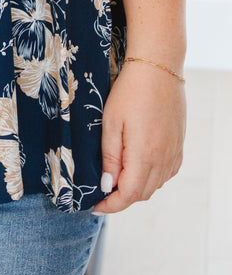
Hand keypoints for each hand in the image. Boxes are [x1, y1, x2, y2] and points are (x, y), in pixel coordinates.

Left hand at [93, 60, 185, 213]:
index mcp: (144, 156)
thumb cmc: (130, 92)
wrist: (159, 68)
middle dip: (120, 198)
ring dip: (135, 188)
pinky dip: (150, 178)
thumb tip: (107, 186)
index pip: (128, 195)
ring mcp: (174, 154)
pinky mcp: (178, 146)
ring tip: (115, 179)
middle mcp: (163, 160)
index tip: (95, 206)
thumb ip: (110, 158)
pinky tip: (136, 167)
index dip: (110, 206)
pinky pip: (165, 173)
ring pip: (154, 185)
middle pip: (141, 194)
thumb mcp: (111, 123)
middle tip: (101, 192)